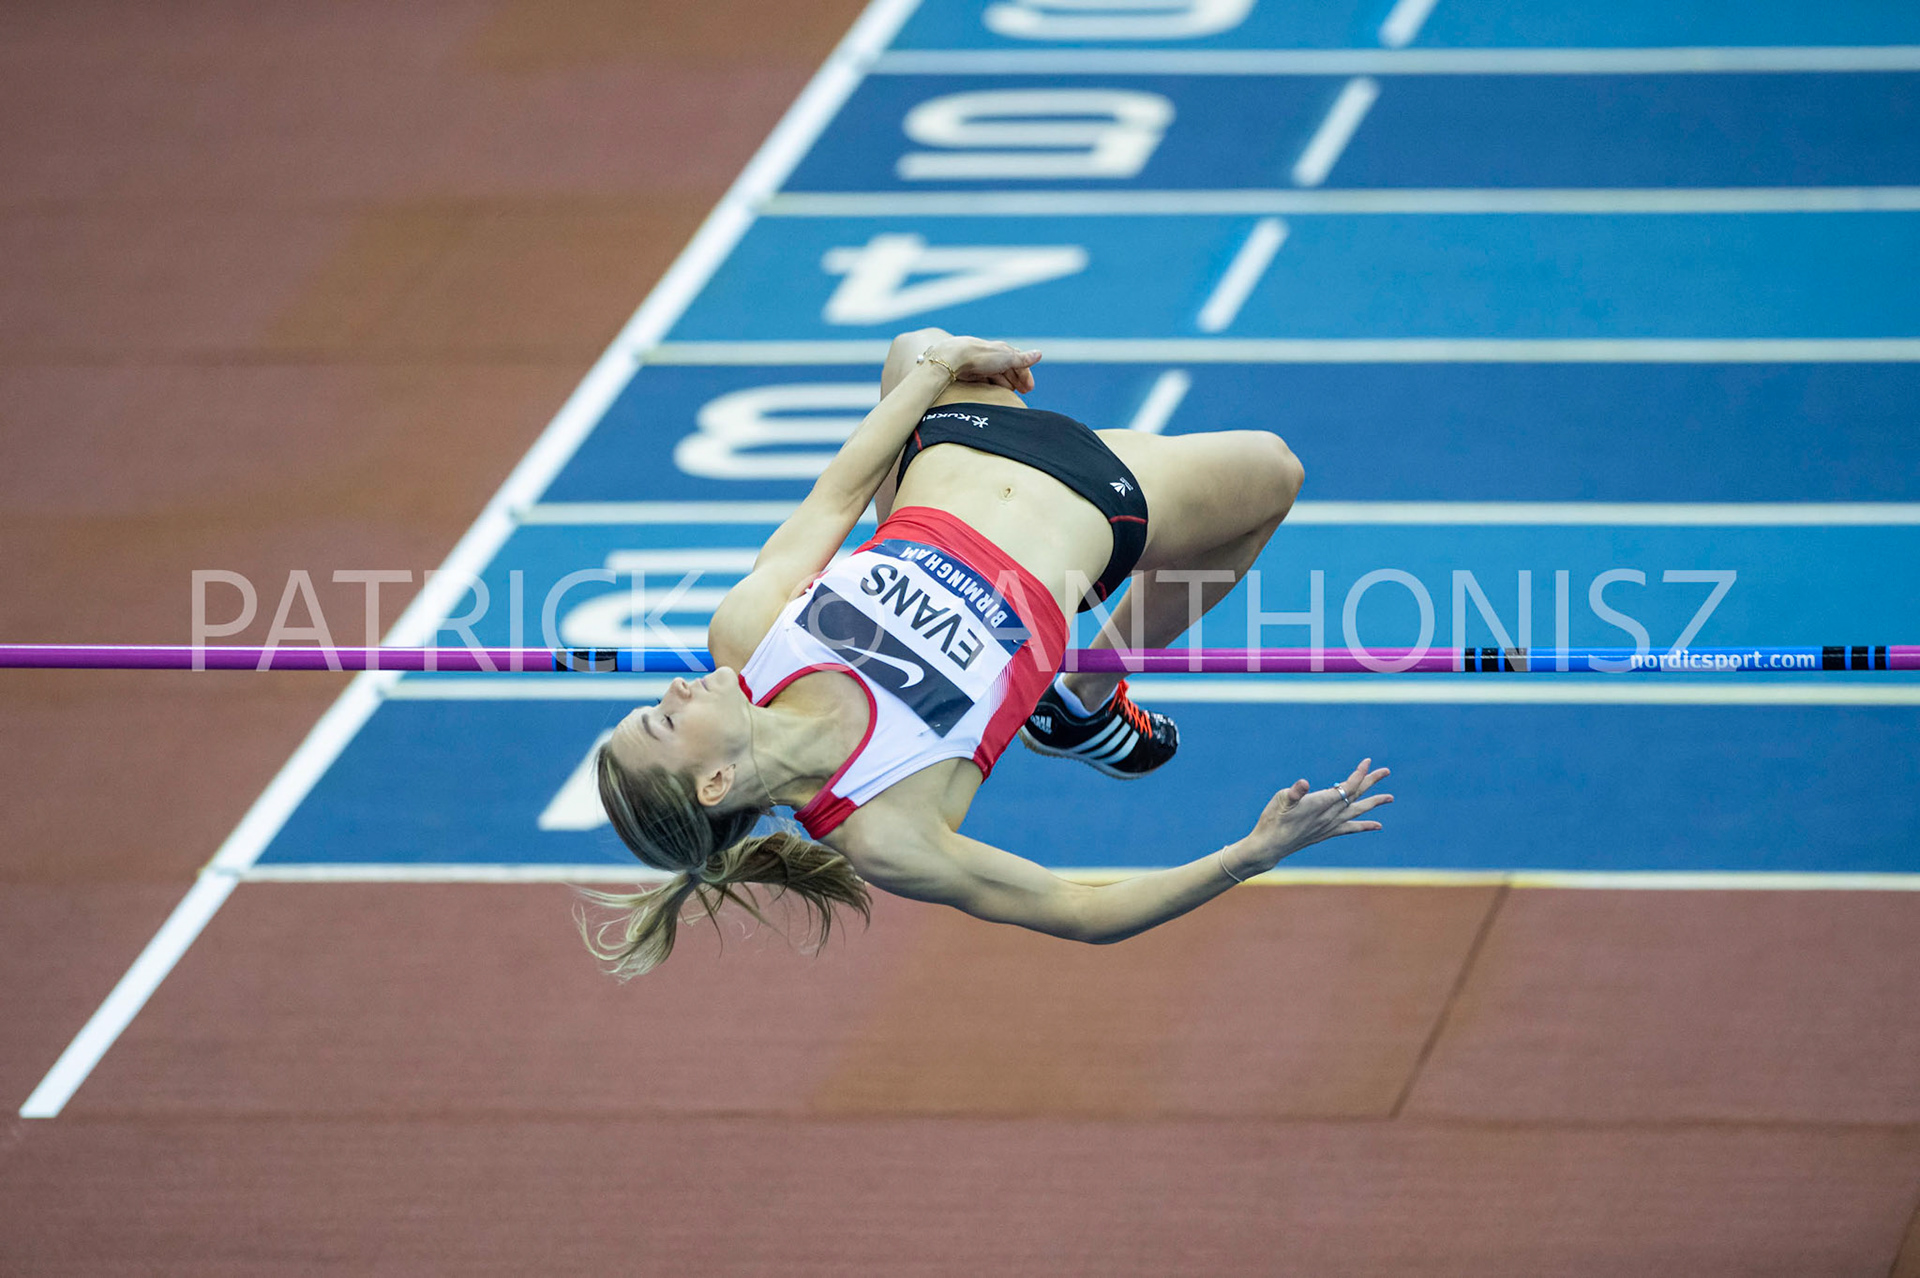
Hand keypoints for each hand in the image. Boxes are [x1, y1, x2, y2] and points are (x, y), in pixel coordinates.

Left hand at [927, 336, 1041, 393]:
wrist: (956, 357)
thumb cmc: (983, 356)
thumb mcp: (1007, 358)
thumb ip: (1023, 359)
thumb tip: (1039, 354)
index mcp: (1004, 350)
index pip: (1019, 363)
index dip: (1026, 375)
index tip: (1029, 388)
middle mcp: (994, 357)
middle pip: (1009, 371)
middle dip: (1017, 381)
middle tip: (1023, 393)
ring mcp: (983, 365)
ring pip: (998, 377)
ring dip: (1006, 385)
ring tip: (1010, 396)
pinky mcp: (973, 373)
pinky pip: (987, 381)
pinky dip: (993, 387)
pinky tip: (994, 394)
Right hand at [1236, 759, 1391, 872]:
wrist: (1270, 846)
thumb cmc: (1273, 820)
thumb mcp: (1280, 800)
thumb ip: (1294, 792)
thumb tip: (1303, 783)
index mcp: (1321, 804)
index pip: (1347, 787)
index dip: (1359, 774)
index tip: (1367, 762)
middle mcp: (1330, 815)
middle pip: (1357, 796)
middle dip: (1371, 782)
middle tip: (1386, 771)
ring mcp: (1330, 825)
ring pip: (1358, 811)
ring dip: (1374, 803)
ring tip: (1390, 797)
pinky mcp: (1327, 833)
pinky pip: (1351, 828)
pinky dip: (1365, 825)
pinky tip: (1377, 825)